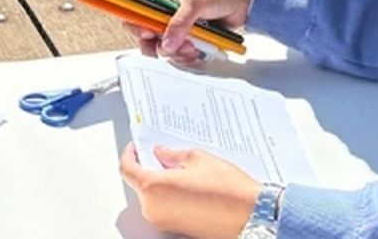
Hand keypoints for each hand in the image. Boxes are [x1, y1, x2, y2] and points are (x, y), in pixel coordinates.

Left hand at [119, 143, 262, 238]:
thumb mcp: (198, 158)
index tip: (136, 147)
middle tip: (161, 154)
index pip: (126, 169)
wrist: (251, 215)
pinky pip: (164, 208)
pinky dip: (168, 195)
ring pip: (151, 197)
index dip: (130, 154)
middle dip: (147, 167)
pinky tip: (187, 185)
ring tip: (180, 169)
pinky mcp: (176, 229)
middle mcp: (154, 209)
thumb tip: (161, 153)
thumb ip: (173, 155)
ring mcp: (164, 222)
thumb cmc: (228, 189)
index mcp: (153, 188)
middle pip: (138, 184)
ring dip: (159, 182)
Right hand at [127, 0, 258, 63]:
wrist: (248, 1)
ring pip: (167, 48)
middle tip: (175, 46)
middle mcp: (169, 13)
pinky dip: (188, 57)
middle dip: (162, 45)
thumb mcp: (197, 2)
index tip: (150, 35)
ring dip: (178, 53)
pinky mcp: (193, 39)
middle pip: (150, 36)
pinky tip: (198, 54)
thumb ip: (179, 22)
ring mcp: (181, 27)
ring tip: (194, 48)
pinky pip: (182, 54)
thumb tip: (166, 43)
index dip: (139, 26)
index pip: (140, 12)